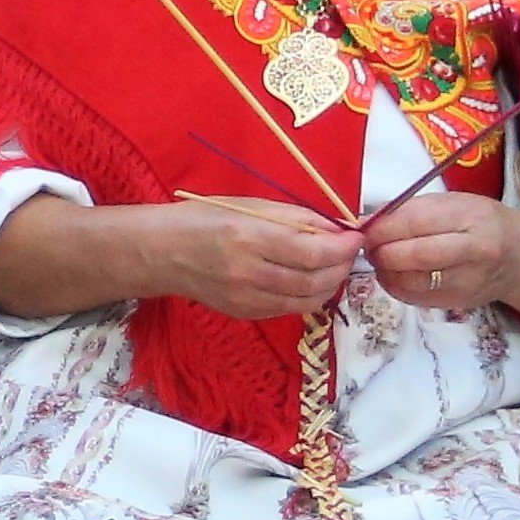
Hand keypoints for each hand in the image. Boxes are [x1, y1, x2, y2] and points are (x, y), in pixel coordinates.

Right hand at [137, 195, 362, 321]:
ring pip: (307, 301)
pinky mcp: (245, 313)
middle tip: (349, 251)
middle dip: (342, 266)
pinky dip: (308, 295)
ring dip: (330, 284)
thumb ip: (294, 217)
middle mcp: (248, 273)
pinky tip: (310, 279)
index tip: (357, 237)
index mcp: (249, 238)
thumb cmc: (204, 218)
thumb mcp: (250, 205)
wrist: (162, 252)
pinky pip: (289, 309)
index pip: (311, 252)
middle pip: (314, 281)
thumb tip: (336, 227)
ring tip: (334, 266)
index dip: (342, 247)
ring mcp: (246, 299)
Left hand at [359, 191, 519, 314]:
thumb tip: (367, 221)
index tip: (365, 228)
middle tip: (369, 246)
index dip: (383, 228)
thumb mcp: (452, 203)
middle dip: (382, 252)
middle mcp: (473, 252)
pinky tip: (394, 274)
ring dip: (386, 272)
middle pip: (414, 256)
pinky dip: (396, 287)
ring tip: (381, 259)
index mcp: (470, 218)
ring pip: (412, 282)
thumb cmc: (481, 223)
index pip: (416, 223)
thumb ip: (411, 210)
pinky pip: (416, 298)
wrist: (519, 258)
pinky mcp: (458, 303)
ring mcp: (467, 282)